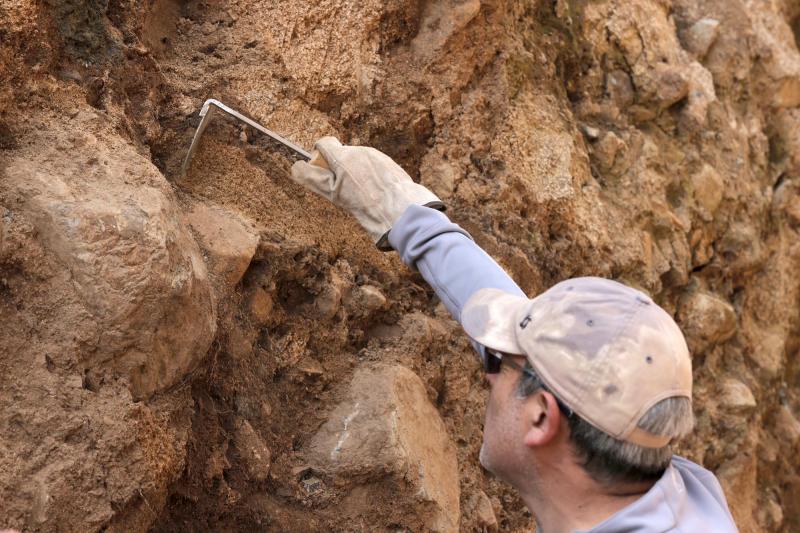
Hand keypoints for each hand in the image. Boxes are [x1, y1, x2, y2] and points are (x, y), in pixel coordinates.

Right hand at [290, 137, 443, 249]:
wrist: (402, 211)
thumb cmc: (366, 205)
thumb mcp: (334, 194)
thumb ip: (314, 179)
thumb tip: (296, 167)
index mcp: (343, 157)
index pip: (324, 143)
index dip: (319, 154)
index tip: (320, 168)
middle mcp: (360, 152)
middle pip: (343, 154)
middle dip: (339, 168)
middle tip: (342, 190)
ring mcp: (378, 157)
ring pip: (360, 162)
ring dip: (356, 174)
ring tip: (362, 197)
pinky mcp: (391, 165)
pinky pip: (375, 168)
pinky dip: (372, 178)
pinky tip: (376, 195)